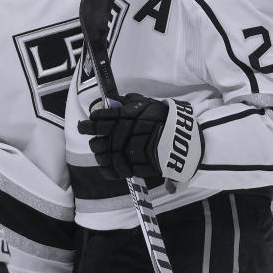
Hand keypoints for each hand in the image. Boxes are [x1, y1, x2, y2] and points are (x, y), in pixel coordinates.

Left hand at [78, 93, 202, 181]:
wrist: (184, 141)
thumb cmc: (165, 119)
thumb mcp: (148, 104)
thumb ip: (129, 102)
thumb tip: (112, 101)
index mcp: (127, 118)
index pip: (100, 120)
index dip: (90, 122)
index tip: (87, 122)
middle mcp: (125, 135)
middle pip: (98, 139)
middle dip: (91, 137)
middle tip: (89, 134)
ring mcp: (128, 154)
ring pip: (104, 156)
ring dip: (99, 153)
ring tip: (99, 150)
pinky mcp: (134, 168)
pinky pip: (114, 170)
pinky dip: (107, 169)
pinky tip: (106, 165)